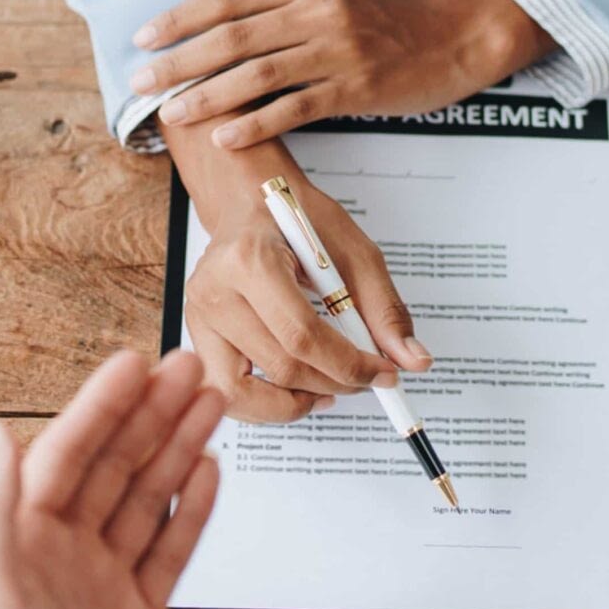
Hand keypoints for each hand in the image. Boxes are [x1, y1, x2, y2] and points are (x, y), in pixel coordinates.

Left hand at [0, 348, 225, 608]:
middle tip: (191, 368)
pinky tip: (206, 474)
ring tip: (210, 405)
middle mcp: (60, 555)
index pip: (67, 452)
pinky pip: (167, 553)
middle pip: (115, 467)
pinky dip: (188, 512)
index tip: (132, 364)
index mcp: (19, 539)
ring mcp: (99, 585)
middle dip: (153, 415)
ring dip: (176, 450)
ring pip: (146, 500)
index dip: (101, 406)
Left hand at [129, 0, 554, 149]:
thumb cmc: (391, 5)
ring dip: (207, 95)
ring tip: (171, 113)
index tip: (143, 36)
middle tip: (141, 82)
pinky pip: (295, 107)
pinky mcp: (356, 88)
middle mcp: (318, 8)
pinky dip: (256, 123)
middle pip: (232, 35)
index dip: (179, 16)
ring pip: (257, 73)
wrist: (456, 36)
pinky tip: (225, 137)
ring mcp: (338, 49)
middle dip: (179, 60)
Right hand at [163, 121, 429, 422]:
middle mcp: (214, 290)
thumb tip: (412, 361)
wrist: (250, 203)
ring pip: (244, 393)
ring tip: (329, 390)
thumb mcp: (352, 251)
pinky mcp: (196, 337)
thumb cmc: (297, 222)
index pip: (302, 336)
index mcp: (251, 259)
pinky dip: (266, 406)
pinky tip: (298, 391)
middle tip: (366, 379)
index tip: (383, 373)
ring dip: (296, 404)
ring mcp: (198, 317)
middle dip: (334, 383)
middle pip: (280, 366)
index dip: (349, 365)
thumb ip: (384, 309)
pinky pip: (228, 393)